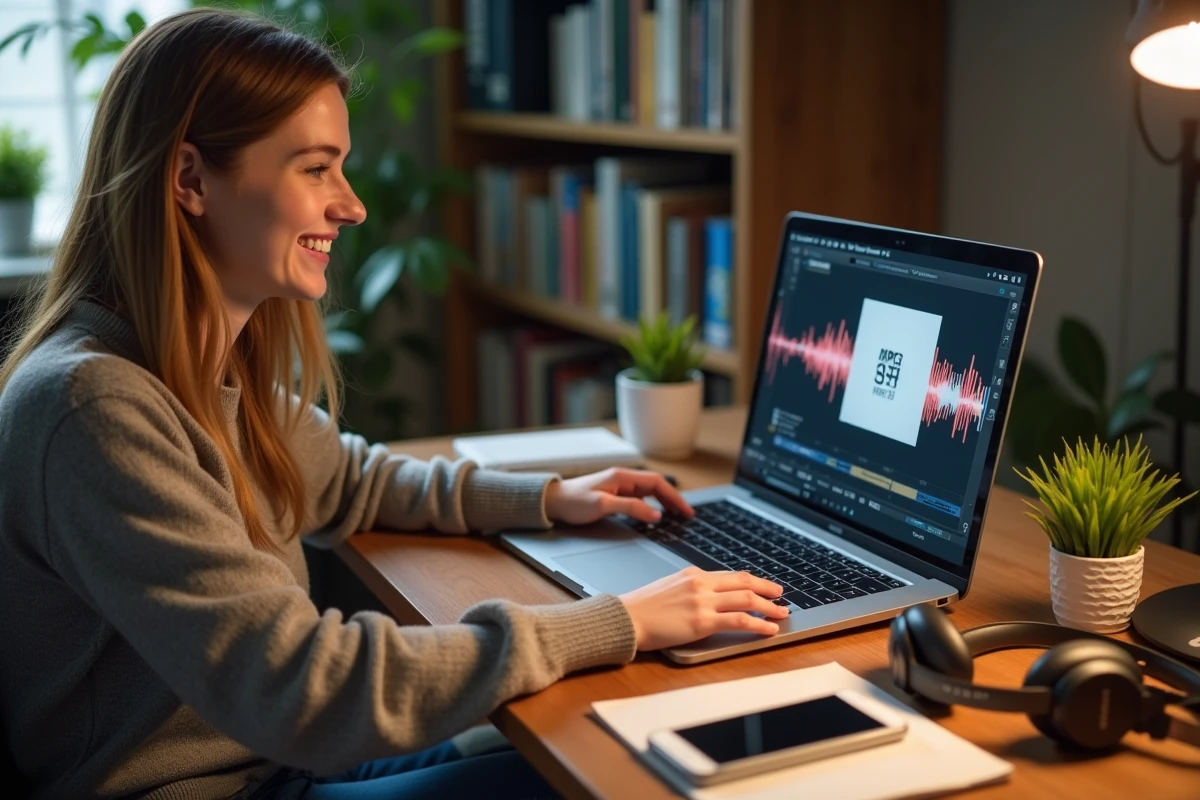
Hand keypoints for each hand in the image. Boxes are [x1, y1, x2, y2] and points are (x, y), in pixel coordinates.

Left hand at [544, 467, 692, 524]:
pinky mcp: (614, 495)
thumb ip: (631, 508)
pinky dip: (652, 505)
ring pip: (649, 492)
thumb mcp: (603, 505)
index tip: (686, 511)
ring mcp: (619, 486)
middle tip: (687, 516)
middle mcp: (623, 479)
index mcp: (622, 476)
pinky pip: (640, 498)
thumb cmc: (573, 502)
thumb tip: (656, 515)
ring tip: (676, 516)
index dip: (674, 496)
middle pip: (656, 486)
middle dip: (673, 500)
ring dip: (664, 502)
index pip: (657, 483)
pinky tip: (655, 515)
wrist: (552, 502)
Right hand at [619, 567, 788, 650]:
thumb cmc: (641, 608)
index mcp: (693, 574)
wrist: (626, 618)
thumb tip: (708, 598)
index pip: (730, 575)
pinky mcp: (702, 622)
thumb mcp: (669, 588)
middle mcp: (701, 584)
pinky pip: (740, 621)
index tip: (763, 586)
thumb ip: (690, 590)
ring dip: (768, 607)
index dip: (751, 581)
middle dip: (767, 589)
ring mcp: (703, 602)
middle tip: (780, 595)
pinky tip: (769, 629)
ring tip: (781, 614)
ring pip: (747, 600)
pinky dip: (759, 624)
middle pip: (744, 583)